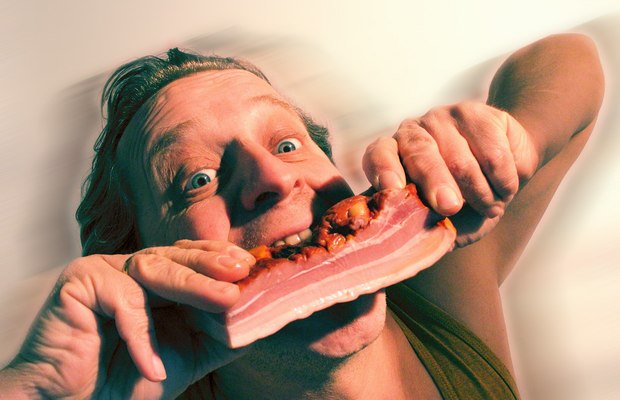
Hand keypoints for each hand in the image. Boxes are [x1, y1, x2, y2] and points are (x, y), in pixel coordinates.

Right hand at [1, 240, 254, 397]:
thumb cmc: (128, 380)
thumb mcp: (188, 356)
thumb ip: (220, 333)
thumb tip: (261, 313)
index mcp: (155, 280)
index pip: (190, 256)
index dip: (219, 257)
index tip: (251, 264)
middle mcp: (130, 269)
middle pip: (175, 257)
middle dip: (212, 264)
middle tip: (242, 270)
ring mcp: (104, 271)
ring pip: (154, 269)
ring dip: (193, 285)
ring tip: (225, 300)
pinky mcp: (79, 283)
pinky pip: (120, 300)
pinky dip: (140, 334)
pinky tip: (153, 365)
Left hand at [362, 101, 539, 245]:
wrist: (503, 176)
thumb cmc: (462, 203)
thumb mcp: (439, 222)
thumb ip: (421, 230)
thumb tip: (407, 249)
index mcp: (393, 156)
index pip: (379, 155)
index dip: (384, 169)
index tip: (393, 188)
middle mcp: (413, 132)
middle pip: (420, 153)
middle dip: (436, 183)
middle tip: (450, 207)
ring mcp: (445, 119)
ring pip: (460, 157)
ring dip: (480, 192)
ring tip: (490, 207)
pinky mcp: (480, 114)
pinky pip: (493, 151)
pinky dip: (502, 180)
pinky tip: (504, 190)